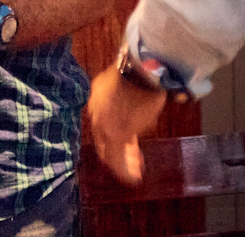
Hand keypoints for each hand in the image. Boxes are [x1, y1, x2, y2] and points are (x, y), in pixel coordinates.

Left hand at [88, 65, 165, 185]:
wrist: (143, 67)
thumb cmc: (143, 68)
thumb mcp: (132, 77)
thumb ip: (132, 91)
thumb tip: (148, 96)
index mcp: (98, 95)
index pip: (102, 121)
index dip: (113, 134)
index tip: (127, 142)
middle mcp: (96, 110)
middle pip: (103, 138)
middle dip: (117, 152)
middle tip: (132, 161)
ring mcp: (104, 123)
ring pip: (110, 150)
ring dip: (123, 164)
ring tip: (134, 174)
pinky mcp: (115, 134)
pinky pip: (117, 159)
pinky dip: (125, 171)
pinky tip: (133, 177)